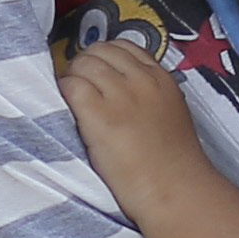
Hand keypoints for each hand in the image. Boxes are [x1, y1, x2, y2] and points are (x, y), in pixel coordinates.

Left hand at [57, 36, 204, 205]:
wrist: (174, 190)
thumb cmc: (172, 163)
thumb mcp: (169, 112)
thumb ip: (148, 92)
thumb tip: (116, 85)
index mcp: (160, 78)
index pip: (122, 47)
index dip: (102, 57)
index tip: (95, 73)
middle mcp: (140, 81)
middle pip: (98, 51)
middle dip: (84, 64)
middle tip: (79, 86)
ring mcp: (119, 96)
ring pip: (82, 64)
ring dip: (71, 77)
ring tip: (72, 99)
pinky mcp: (98, 115)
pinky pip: (71, 86)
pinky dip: (63, 92)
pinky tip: (68, 110)